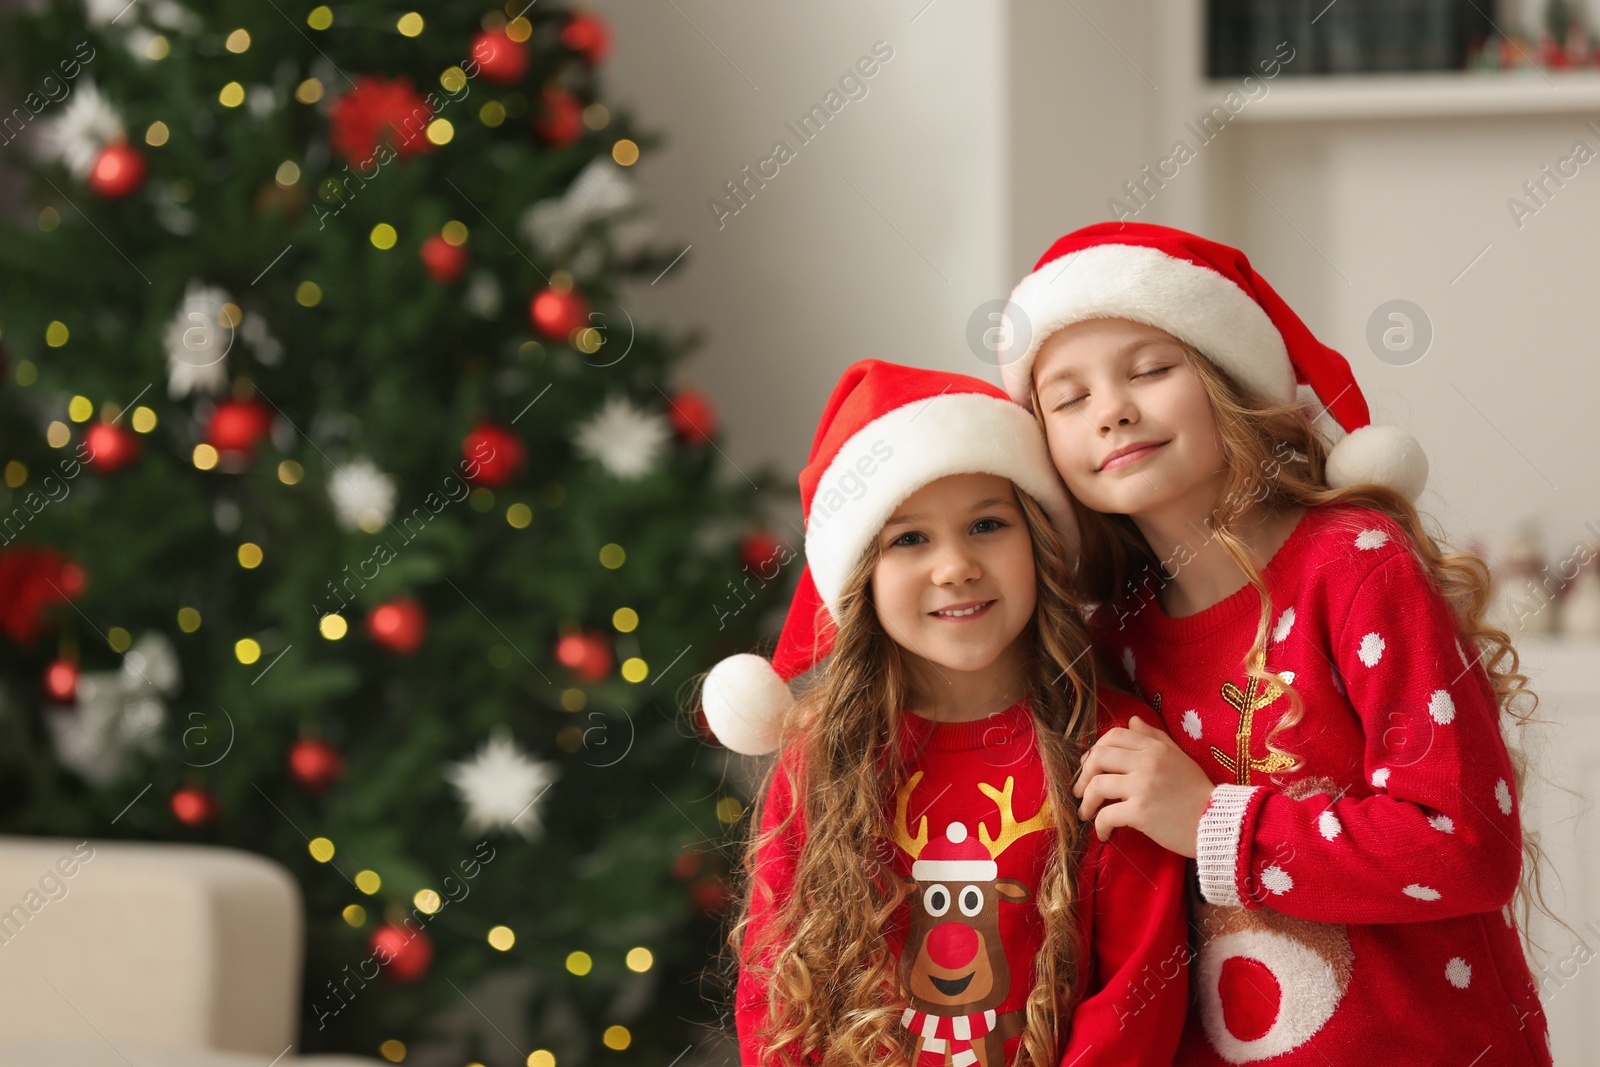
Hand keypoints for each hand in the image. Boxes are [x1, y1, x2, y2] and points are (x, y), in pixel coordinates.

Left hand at [1070, 716, 1213, 857]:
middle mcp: (1147, 762)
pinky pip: (1106, 815)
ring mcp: (1143, 786)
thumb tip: (1131, 720)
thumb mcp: (1178, 756)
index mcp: (1155, 747)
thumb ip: (1154, 737)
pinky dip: (1099, 825)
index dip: (1096, 749)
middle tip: (1081, 790)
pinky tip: (1104, 833)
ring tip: (1086, 813)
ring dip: (1086, 801)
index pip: (1114, 736)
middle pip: (1098, 757)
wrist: (1218, 823)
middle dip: (1083, 774)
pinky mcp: (1141, 812)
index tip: (1090, 766)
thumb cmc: (1197, 792)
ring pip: (1097, 785)